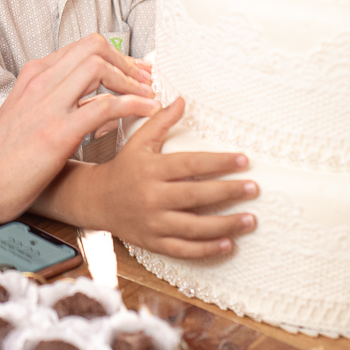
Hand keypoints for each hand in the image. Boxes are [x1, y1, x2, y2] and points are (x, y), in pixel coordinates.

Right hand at [0, 34, 160, 223]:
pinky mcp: (57, 132)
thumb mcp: (25, 114)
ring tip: (150, 96)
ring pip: (100, 67)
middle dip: (127, 61)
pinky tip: (147, 112)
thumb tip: (92, 99)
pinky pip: (105, 106)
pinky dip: (133, 105)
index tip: (134, 70)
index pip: (82, 47)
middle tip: (146, 80)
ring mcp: (48, 105)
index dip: (116, 55)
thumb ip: (54, 100)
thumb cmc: (2, 158)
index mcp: (33, 75)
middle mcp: (40, 82)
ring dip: (132, 80)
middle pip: (94, 47)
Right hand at [96, 98, 257, 257]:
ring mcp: (153, 221)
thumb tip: (182, 100)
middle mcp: (152, 196)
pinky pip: (184, 249)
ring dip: (225, 225)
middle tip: (253, 188)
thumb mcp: (138, 142)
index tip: (244, 160)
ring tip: (250, 220)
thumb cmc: (124, 167)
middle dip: (228, 191)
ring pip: (194, 227)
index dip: (219, 162)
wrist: (96, 199)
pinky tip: (228, 244)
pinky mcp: (153, 242)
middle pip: (196, 195)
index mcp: (151, 169)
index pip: (191, 164)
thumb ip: (161, 121)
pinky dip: (207, 249)